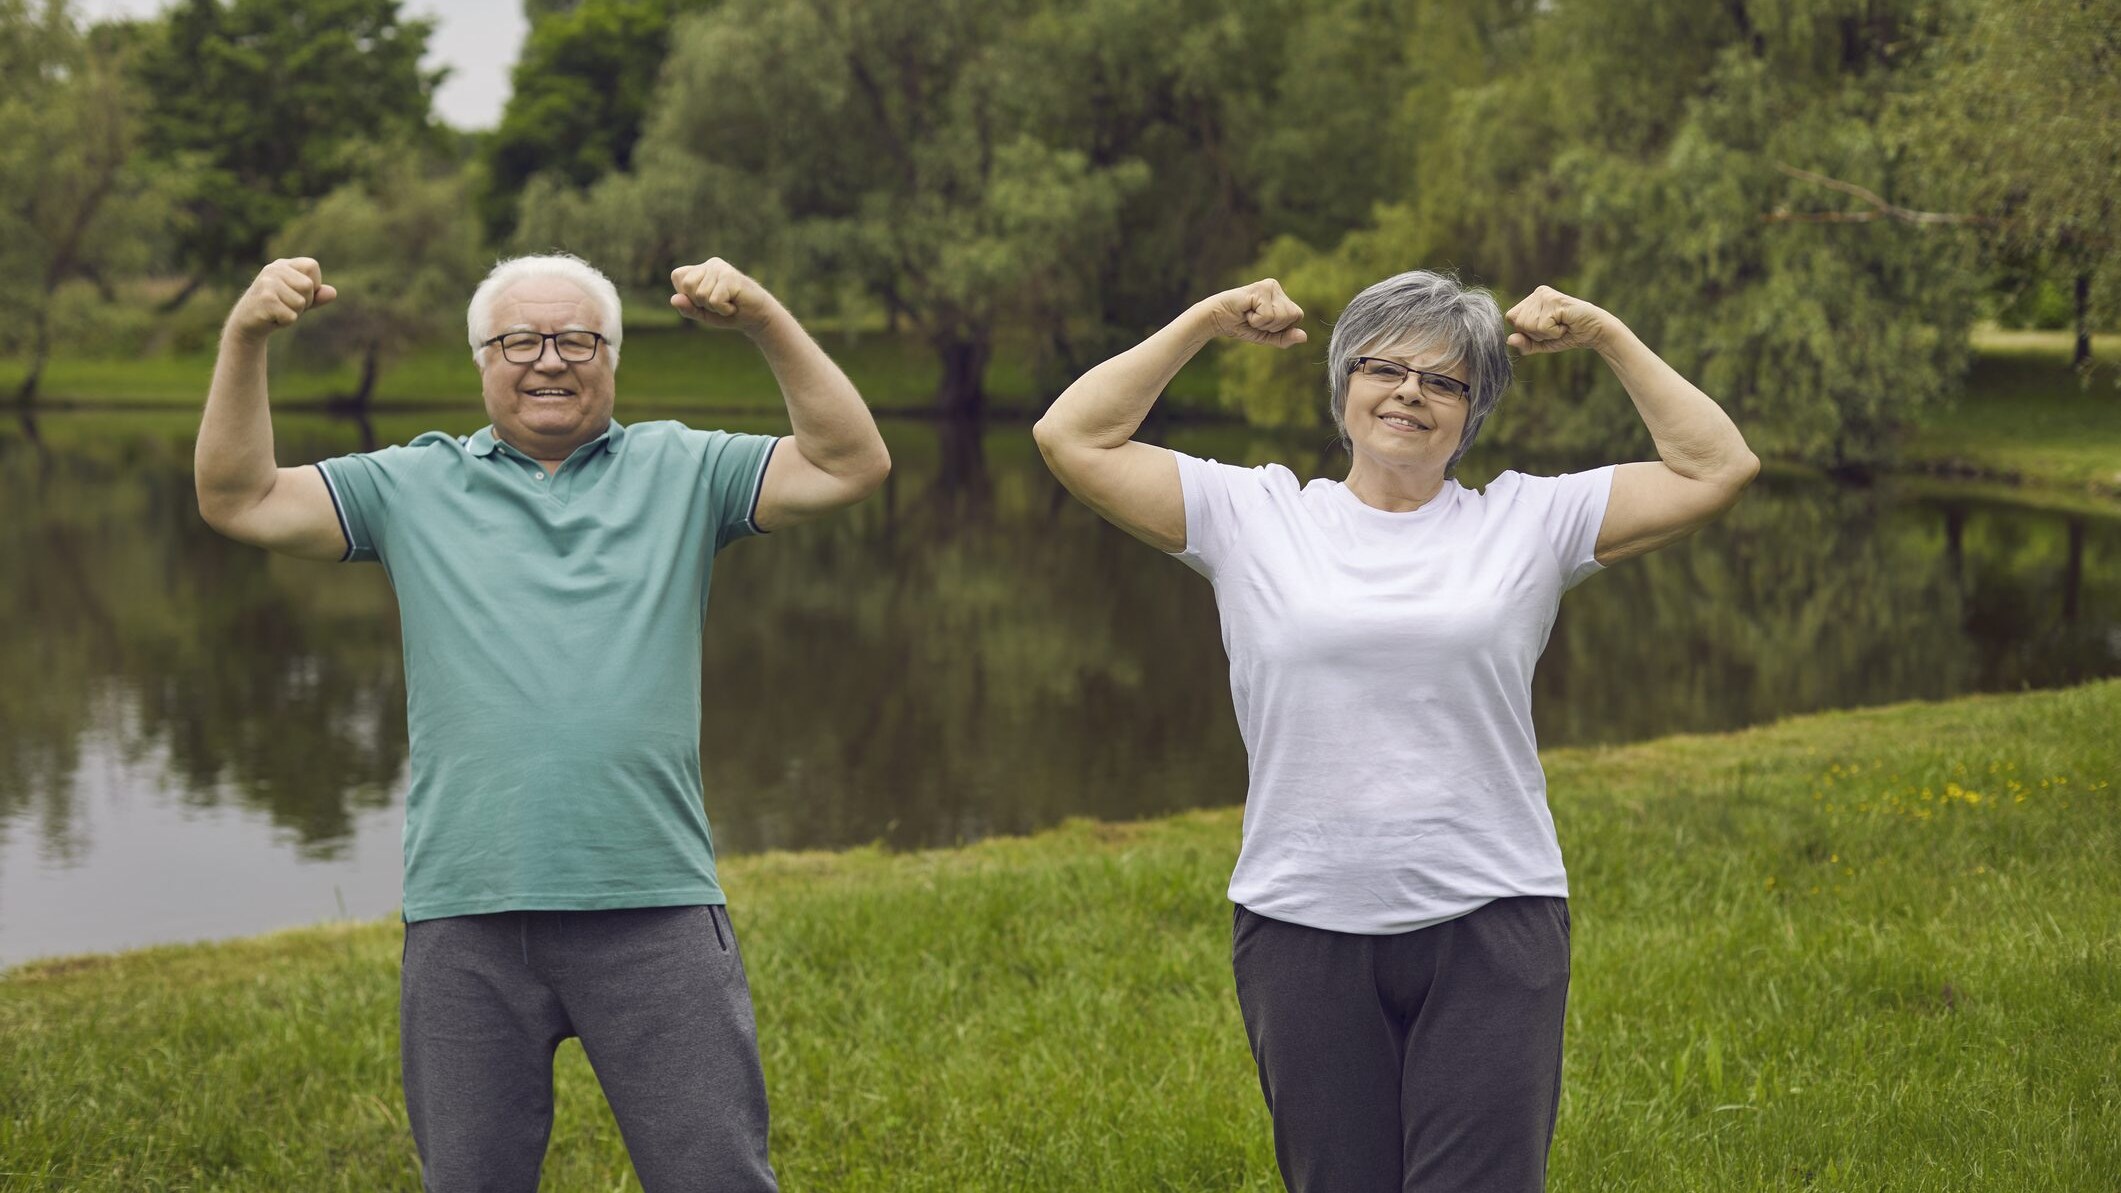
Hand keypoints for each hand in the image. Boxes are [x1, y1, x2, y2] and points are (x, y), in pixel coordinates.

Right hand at [228, 258, 335, 340]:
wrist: (247, 324)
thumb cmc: (276, 310)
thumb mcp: (299, 301)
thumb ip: (317, 296)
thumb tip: (333, 293)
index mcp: (283, 264)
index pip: (312, 266)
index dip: (311, 285)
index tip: (295, 293)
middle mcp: (273, 269)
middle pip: (308, 286)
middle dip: (303, 302)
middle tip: (284, 305)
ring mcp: (267, 283)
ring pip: (301, 302)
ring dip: (293, 313)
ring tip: (277, 311)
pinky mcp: (265, 299)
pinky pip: (291, 315)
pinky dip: (285, 321)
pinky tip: (271, 318)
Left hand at [670, 257, 785, 334]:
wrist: (756, 317)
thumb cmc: (728, 314)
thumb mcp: (703, 313)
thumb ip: (687, 308)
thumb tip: (674, 299)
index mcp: (701, 268)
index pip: (678, 276)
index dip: (687, 294)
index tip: (705, 300)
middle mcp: (710, 264)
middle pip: (687, 286)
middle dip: (700, 302)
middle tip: (718, 302)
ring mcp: (721, 269)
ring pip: (700, 295)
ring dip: (714, 307)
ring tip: (728, 303)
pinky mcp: (731, 277)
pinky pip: (714, 300)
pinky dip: (723, 310)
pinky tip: (734, 305)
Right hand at [1196, 279, 1305, 347]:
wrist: (1217, 320)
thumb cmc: (1241, 326)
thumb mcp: (1266, 337)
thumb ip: (1285, 338)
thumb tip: (1304, 337)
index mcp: (1281, 296)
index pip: (1298, 316)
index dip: (1281, 327)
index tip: (1262, 322)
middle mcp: (1277, 288)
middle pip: (1293, 316)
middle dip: (1272, 325)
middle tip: (1254, 318)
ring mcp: (1270, 286)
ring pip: (1281, 316)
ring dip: (1263, 322)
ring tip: (1249, 314)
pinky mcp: (1261, 288)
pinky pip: (1268, 315)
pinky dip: (1255, 319)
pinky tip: (1245, 310)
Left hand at [1505, 286, 1615, 354]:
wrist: (1594, 332)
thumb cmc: (1568, 335)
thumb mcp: (1541, 343)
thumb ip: (1524, 344)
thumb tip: (1509, 340)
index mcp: (1531, 300)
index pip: (1511, 319)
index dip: (1525, 331)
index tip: (1545, 329)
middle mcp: (1537, 293)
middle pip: (1518, 323)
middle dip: (1537, 333)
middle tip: (1555, 328)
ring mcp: (1545, 295)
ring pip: (1529, 325)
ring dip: (1547, 333)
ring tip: (1561, 325)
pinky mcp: (1554, 300)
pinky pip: (1542, 326)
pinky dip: (1554, 332)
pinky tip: (1566, 324)